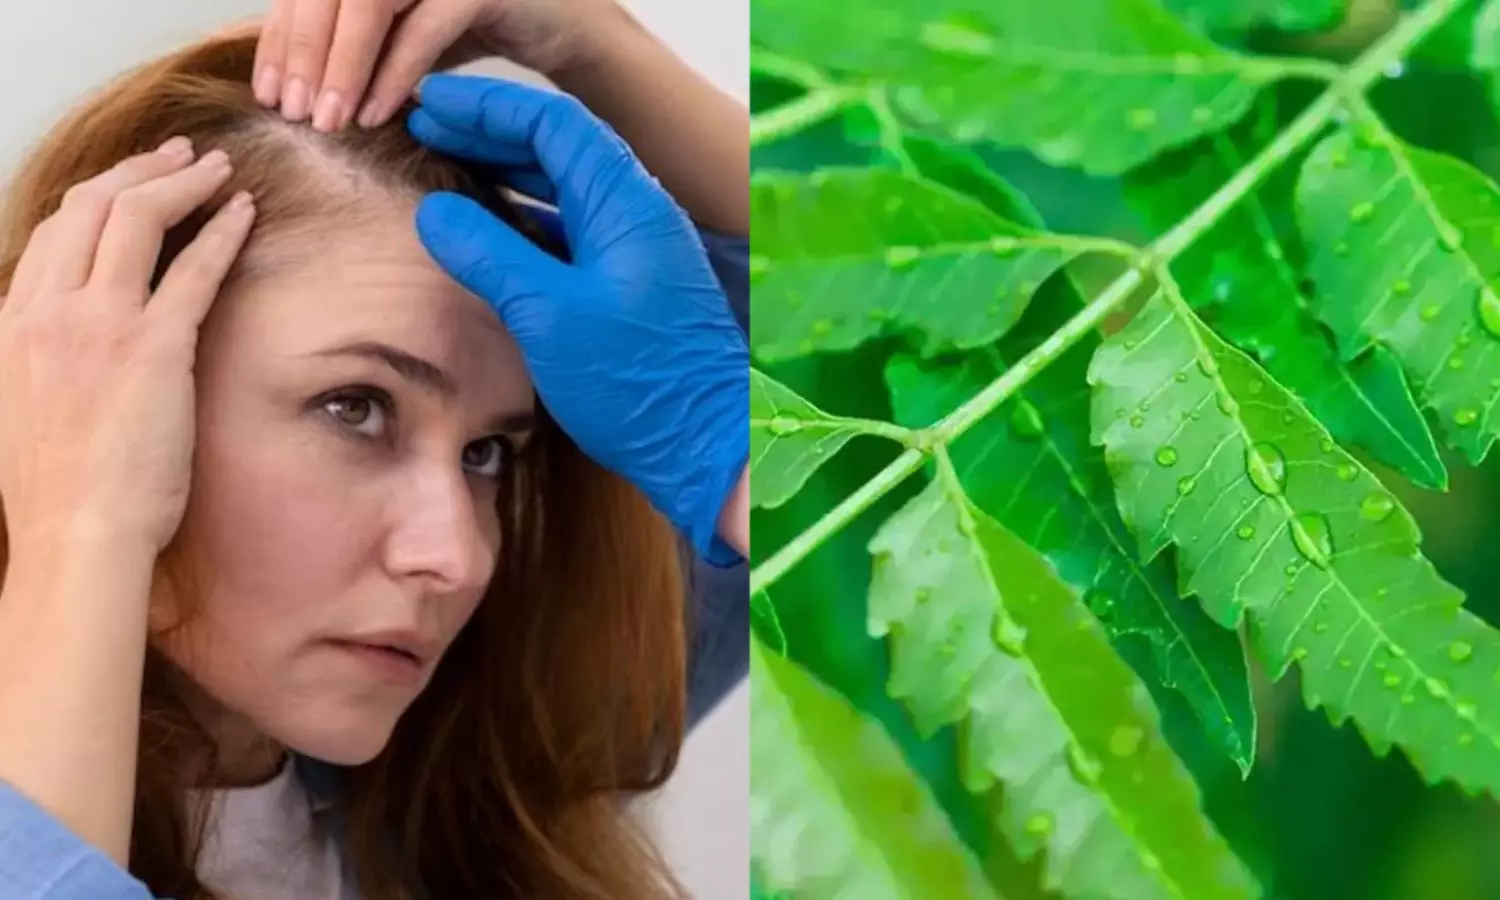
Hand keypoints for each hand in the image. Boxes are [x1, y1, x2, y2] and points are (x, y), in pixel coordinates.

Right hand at [0, 139, 254, 556]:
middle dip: (140, 170)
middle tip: (181, 156)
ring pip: (138, 218)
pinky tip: (244, 212)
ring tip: (219, 169)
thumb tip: (56, 347)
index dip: (98, 197)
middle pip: (91, 206)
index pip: (53, 233)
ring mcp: (100, 324)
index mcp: (12, 322)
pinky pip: (193, 269)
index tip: (132, 183)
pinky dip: (221, 230)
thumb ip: (36, 361)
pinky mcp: (154, 347)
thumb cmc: (55, 492)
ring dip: (182, 182)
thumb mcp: (18, 408)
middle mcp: (47, 310)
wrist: (74, 534)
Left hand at [252, 0, 624, 131]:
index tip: (269, 92)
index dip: (281, 38)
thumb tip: (282, 83)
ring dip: (342, 65)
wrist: (561, 24)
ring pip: (368, 3)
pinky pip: (424, 28)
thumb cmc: (471, 26)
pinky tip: (375, 114)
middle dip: (305, 55)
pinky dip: (394, 73)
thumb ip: (347, 45)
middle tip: (293, 113)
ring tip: (328, 122)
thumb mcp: (397, 34)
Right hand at [407, 74, 748, 564]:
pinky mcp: (631, 288)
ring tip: (445, 166)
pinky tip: (490, 231)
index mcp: (626, 204)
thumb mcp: (548, 315)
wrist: (707, 448)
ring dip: (506, 173)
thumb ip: (490, 254)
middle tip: (424, 127)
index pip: (552, 122)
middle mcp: (638, 215)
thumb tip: (434, 211)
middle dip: (489, 132)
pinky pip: (571, 231)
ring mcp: (637, 251)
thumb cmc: (638, 384)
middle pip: (557, 148)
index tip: (429, 102)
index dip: (486, 106)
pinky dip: (526, 219)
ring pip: (563, 190)